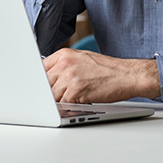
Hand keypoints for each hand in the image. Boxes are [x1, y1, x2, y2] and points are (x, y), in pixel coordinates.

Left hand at [43, 48, 159, 103]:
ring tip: (67, 102)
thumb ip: (63, 66)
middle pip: (43, 83)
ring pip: (51, 96)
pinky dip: (65, 108)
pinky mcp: (76, 90)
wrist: (126, 74)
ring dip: (56, 102)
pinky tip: (74, 105)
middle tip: (48, 101)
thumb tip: (48, 77)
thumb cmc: (106, 69)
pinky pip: (62, 104)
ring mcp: (69, 76)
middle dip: (45, 93)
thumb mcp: (81, 59)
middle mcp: (64, 63)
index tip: (36, 89)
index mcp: (63, 54)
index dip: (38, 82)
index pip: (40, 69)